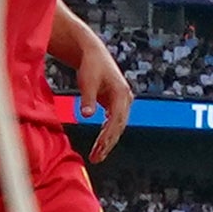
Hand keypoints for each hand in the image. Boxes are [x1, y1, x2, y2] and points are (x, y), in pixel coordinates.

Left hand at [67, 30, 135, 164]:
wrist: (93, 53)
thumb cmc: (90, 66)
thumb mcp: (87, 82)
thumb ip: (88, 99)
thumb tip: (87, 115)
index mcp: (122, 94)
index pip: (116, 121)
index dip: (108, 137)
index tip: (99, 149)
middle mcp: (125, 99)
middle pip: (118, 126)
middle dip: (108, 144)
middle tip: (96, 158)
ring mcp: (122, 101)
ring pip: (117, 126)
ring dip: (108, 141)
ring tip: (97, 155)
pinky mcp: (115, 102)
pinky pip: (113, 121)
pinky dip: (107, 133)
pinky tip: (100, 143)